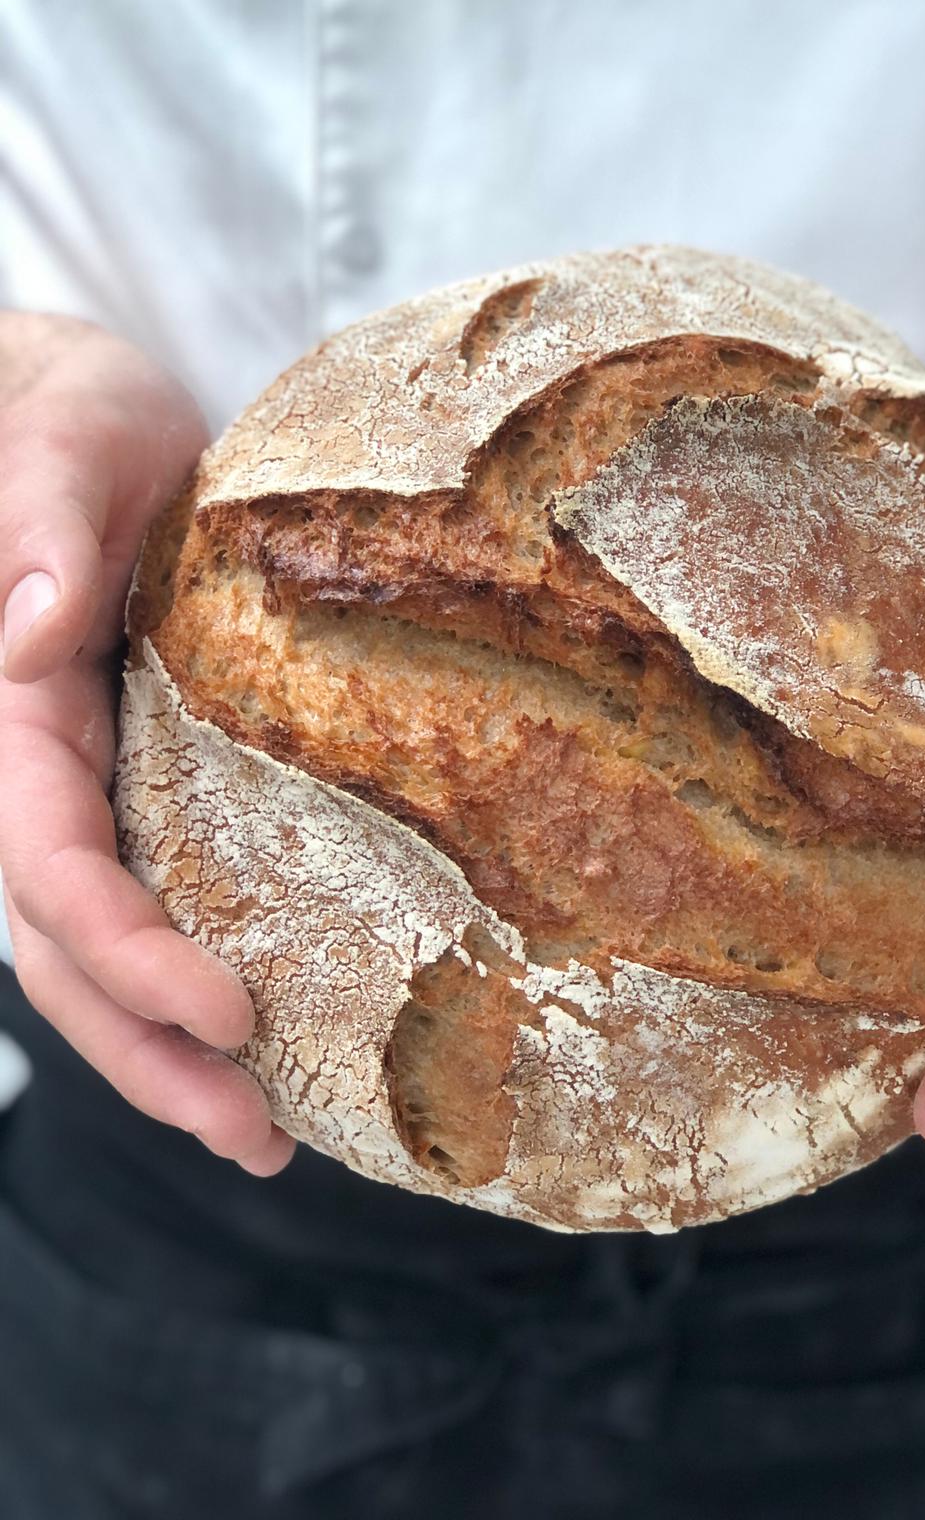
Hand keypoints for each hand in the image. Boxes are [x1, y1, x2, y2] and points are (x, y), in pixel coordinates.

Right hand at [0, 314, 293, 1173]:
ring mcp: (72, 786)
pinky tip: (252, 1041)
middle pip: (63, 946)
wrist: (73, 416)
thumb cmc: (74, 419)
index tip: (230, 1015)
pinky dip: (178, 987)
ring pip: (89, 951)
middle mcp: (29, 769)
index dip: (126, 951)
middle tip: (261, 1139)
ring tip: (267, 1135)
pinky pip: (135, 901)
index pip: (51, 860)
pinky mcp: (125, 783)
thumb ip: (42, 528)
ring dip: (165, 1053)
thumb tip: (23, 637)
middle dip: (150, 1053)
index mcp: (10, 711)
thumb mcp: (73, 447)